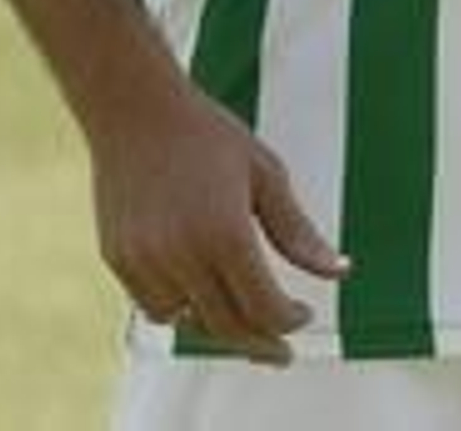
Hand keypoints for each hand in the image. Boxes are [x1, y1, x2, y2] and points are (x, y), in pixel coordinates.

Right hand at [90, 70, 349, 364]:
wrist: (136, 109)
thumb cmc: (208, 135)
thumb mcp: (266, 174)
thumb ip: (298, 232)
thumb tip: (340, 271)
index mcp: (227, 232)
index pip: (265, 306)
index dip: (289, 320)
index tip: (303, 315)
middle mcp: (183, 254)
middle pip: (229, 325)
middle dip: (260, 343)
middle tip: (281, 352)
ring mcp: (146, 260)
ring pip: (191, 321)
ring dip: (219, 323)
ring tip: (242, 311)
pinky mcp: (119, 260)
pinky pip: (156, 307)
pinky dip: (181, 307)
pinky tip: (201, 292)